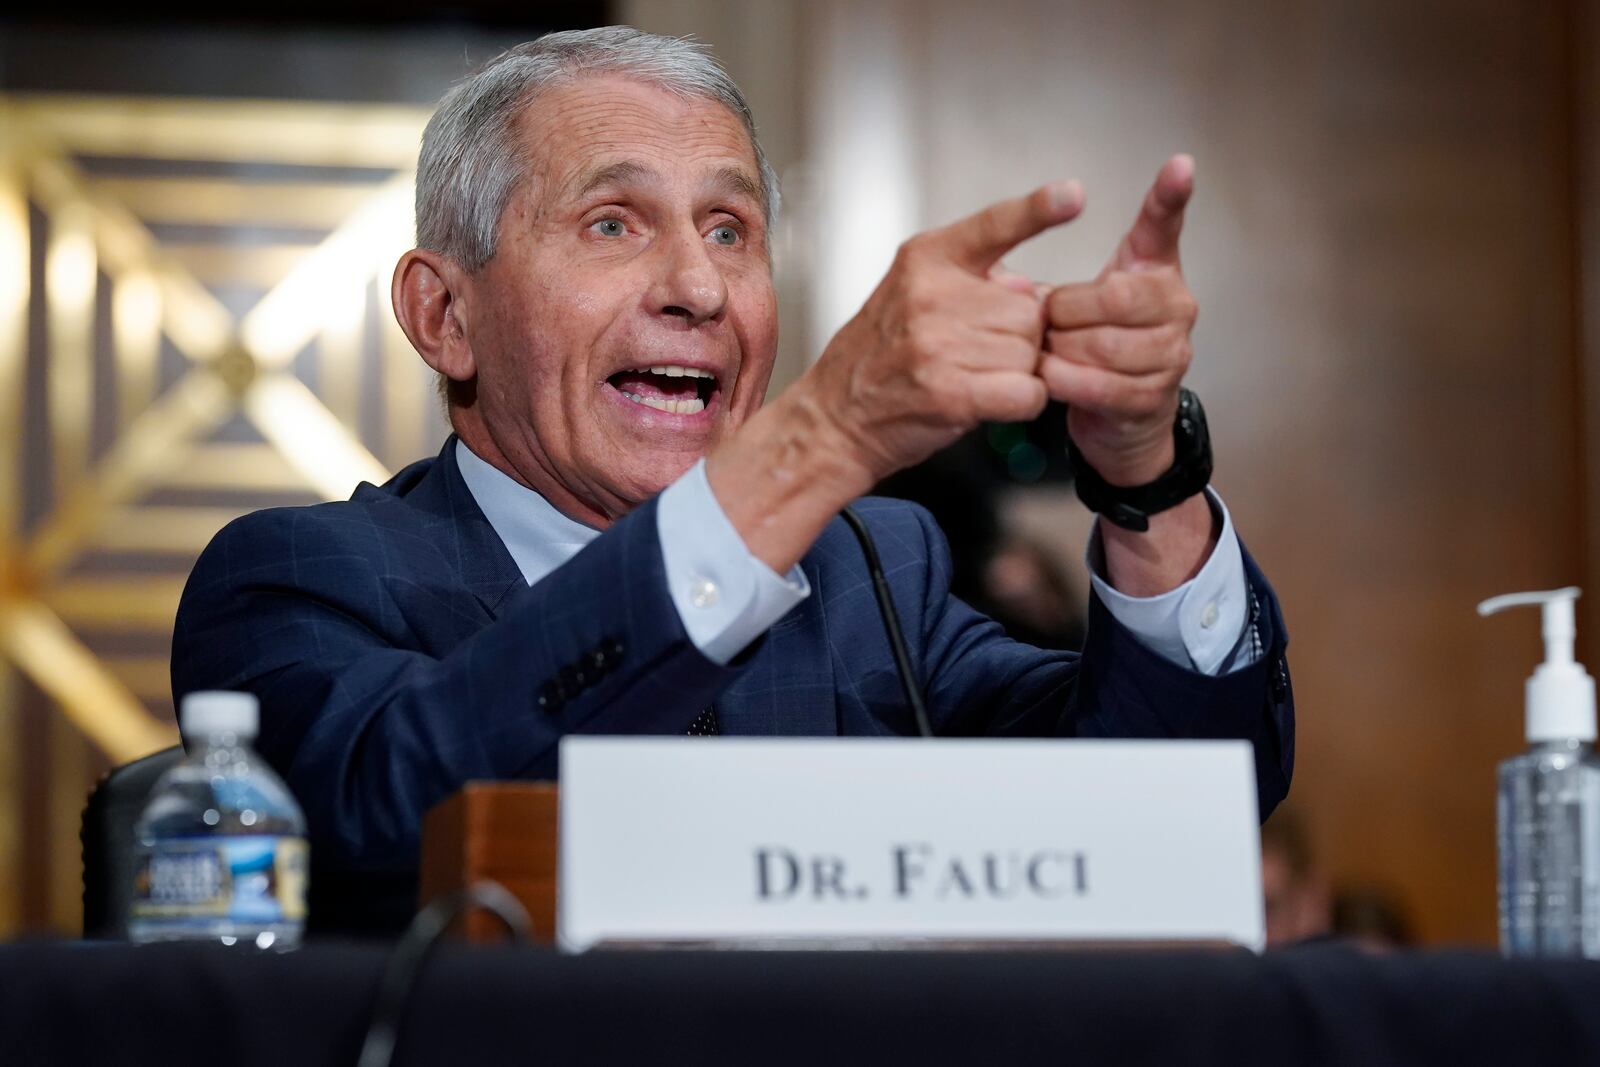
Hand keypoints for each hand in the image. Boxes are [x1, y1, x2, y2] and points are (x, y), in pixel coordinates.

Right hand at [797, 180, 1084, 489]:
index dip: (1038, 210)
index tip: (1072, 194)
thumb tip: (1028, 291)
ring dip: (1017, 371)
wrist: (836, 417)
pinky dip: (1022, 402)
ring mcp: (939, 343)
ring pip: (1030, 352)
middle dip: (1019, 336)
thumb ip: (971, 280)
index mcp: (927, 259)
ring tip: (973, 377)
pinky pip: (1026, 391)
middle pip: (1029, 309)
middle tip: (977, 353)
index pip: (994, 225)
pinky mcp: (951, 392)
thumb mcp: (912, 292)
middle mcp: (933, 294)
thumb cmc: (879, 358)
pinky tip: (990, 401)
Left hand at [1039, 155, 1198, 486]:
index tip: (1179, 165)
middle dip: (1067, 312)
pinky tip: (1048, 376)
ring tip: (1046, 351)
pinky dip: (1065, 380)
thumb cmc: (1093, 348)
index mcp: (1155, 272)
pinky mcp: (1152, 396)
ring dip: (1061, 350)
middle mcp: (1175, 306)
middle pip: (1116, 296)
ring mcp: (1171, 353)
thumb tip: (1007, 280)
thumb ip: (1059, 283)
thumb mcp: (1081, 305)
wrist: (1117, 419)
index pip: (1165, 228)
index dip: (1171, 198)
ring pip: (1105, 344)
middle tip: (1047, 322)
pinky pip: (1101, 383)